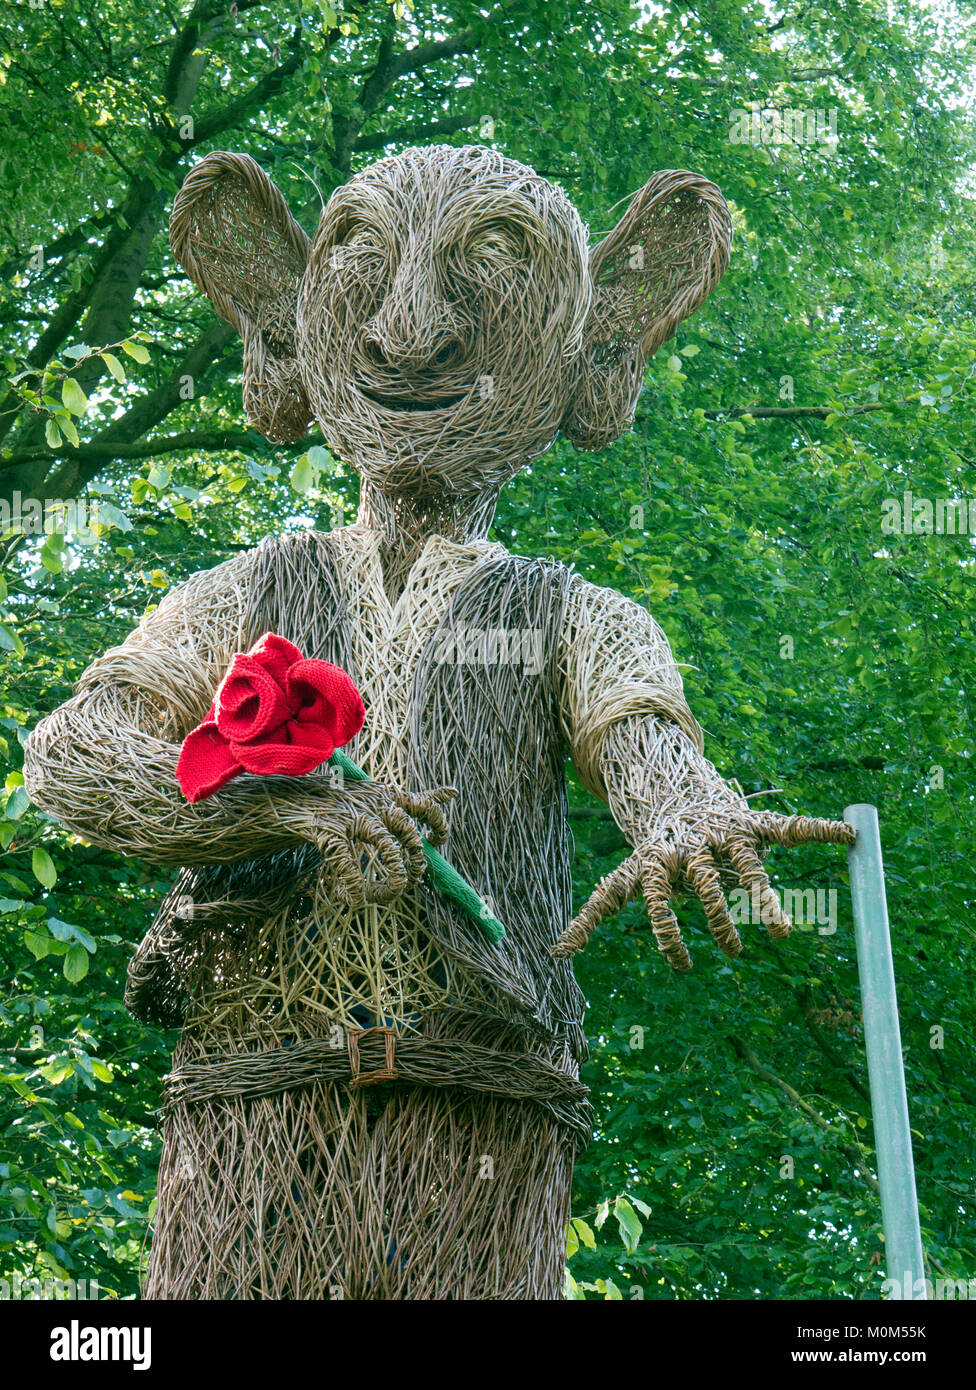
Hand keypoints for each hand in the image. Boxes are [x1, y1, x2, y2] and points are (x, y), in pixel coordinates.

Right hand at [287, 780, 456, 910]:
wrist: (300, 798)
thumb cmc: (348, 800)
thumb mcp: (384, 794)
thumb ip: (416, 798)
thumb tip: (454, 792)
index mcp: (390, 797)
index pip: (425, 806)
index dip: (439, 825)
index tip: (438, 842)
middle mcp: (375, 806)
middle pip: (408, 832)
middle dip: (417, 858)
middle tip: (416, 875)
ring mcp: (353, 819)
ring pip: (386, 846)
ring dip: (396, 873)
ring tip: (397, 888)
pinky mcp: (330, 833)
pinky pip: (347, 865)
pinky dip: (354, 887)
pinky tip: (355, 899)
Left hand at [552, 810, 854, 969]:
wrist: (667, 786)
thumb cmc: (649, 847)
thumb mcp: (621, 877)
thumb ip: (593, 914)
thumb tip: (556, 952)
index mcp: (658, 863)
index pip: (660, 902)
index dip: (669, 932)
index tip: (682, 966)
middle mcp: (693, 849)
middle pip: (706, 888)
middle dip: (719, 922)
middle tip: (733, 953)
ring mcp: (724, 835)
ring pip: (748, 866)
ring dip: (765, 898)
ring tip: (783, 934)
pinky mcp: (752, 823)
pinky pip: (789, 827)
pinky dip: (819, 830)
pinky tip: (850, 836)